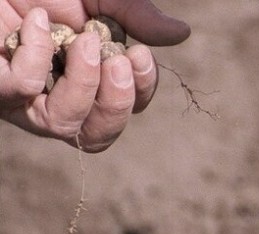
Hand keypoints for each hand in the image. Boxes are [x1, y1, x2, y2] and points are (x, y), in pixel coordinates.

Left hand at [0, 1, 189, 151]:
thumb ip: (137, 17)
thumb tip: (181, 33)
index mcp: (91, 83)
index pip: (125, 111)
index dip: (140, 92)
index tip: (140, 55)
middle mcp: (58, 100)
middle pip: (97, 136)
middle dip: (116, 103)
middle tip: (118, 61)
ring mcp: (23, 100)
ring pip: (62, 123)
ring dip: (83, 83)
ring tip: (83, 41)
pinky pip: (23, 88)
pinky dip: (37, 52)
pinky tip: (38, 21)